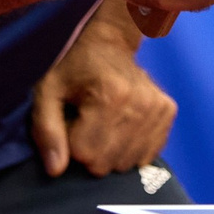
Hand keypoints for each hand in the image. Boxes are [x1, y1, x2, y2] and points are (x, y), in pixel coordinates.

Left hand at [30, 6, 175, 177]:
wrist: (111, 42)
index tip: (71, 122)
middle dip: (89, 151)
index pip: (84, 152)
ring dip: (110, 152)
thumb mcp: (47, 92)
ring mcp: (158, 109)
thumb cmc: (74, 69)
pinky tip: (122, 128)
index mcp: (110, 95)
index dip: (70, 143)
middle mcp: (140, 103)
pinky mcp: (168, 113)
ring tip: (104, 125)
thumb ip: (46, 130)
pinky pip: (146, 156)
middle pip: (106, 163)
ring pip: (126, 164)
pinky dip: (130, 149)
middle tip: (86, 124)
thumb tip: (56, 171)